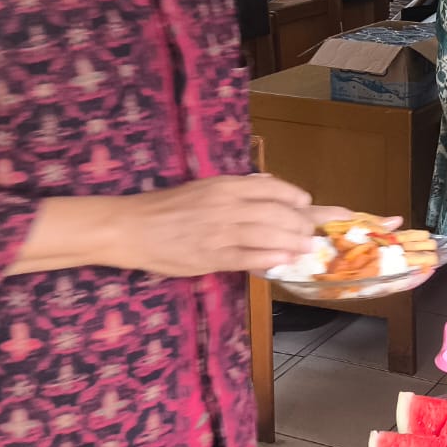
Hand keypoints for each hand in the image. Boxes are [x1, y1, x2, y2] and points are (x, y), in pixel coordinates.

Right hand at [115, 175, 365, 276]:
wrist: (130, 228)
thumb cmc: (166, 208)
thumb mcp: (203, 187)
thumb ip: (235, 189)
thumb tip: (267, 185)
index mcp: (225, 186)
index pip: (273, 188)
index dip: (297, 197)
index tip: (310, 205)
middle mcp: (227, 206)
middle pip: (278, 212)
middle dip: (303, 222)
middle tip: (316, 232)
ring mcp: (221, 232)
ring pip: (269, 234)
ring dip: (294, 241)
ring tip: (308, 247)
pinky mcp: (212, 257)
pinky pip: (249, 258)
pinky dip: (271, 259)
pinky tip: (286, 261)